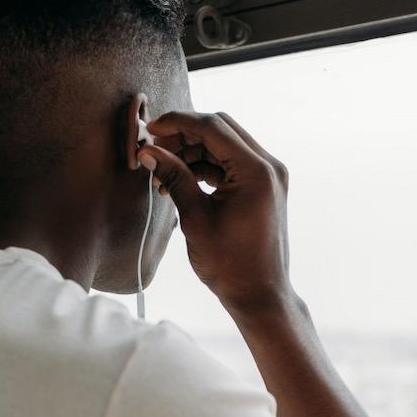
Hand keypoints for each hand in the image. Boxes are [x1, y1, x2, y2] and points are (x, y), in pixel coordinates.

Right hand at [138, 111, 292, 313]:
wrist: (259, 294)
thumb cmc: (230, 264)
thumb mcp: (195, 218)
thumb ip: (174, 177)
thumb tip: (148, 151)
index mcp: (256, 171)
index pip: (213, 127)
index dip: (178, 122)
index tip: (150, 128)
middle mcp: (268, 166)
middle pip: (220, 129)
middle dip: (184, 135)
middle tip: (154, 150)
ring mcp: (268, 175)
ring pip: (224, 144)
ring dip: (192, 152)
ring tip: (162, 174)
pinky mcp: (263, 186)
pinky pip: (230, 163)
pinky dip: (205, 166)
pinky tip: (179, 181)